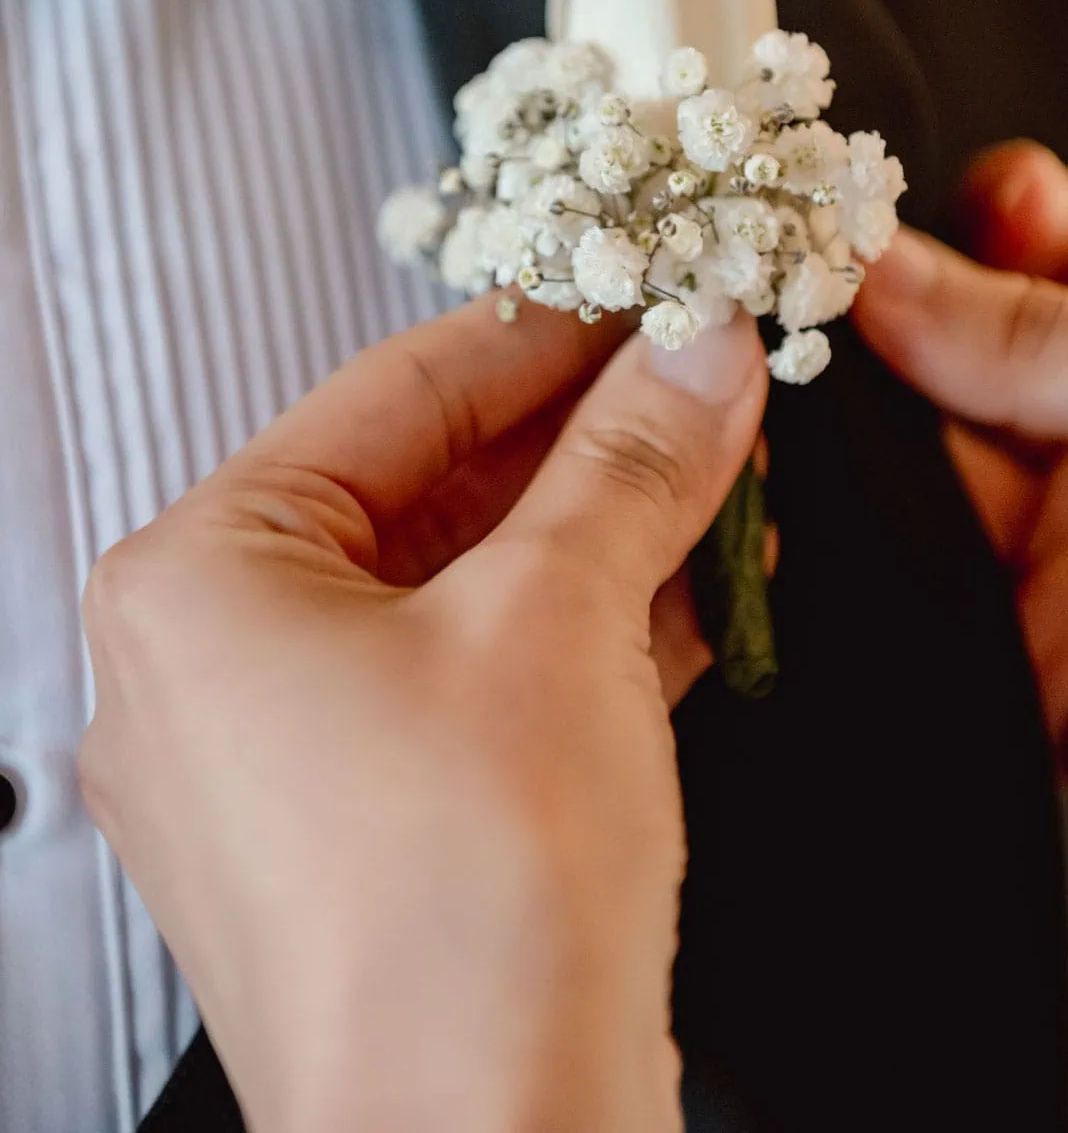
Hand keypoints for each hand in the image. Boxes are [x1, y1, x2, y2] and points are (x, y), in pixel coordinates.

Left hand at [79, 298, 766, 1132]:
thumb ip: (631, 461)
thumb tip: (690, 354)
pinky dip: (584, 630)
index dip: (541, 330)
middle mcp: (219, 668)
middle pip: (432, 489)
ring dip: (600, 530)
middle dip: (586, 438)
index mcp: (203, 582)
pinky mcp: (374, 833)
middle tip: (695, 375)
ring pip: (467, 589)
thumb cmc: (461, 922)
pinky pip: (482, 682)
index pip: (395, 393)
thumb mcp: (561, 620)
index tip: (639, 294)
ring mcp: (292, 761)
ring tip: (715, 465)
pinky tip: (694, 584)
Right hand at [855, 142, 1067, 927]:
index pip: (1060, 244)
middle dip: (888, 328)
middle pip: (972, 355)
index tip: (884, 217)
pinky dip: (864, 573)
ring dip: (860, 449)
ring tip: (789, 409)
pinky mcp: (1041, 665)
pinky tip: (826, 530)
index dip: (974, 225)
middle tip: (801, 306)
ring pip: (928, 473)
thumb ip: (1055, 340)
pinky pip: (923, 601)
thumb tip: (896, 279)